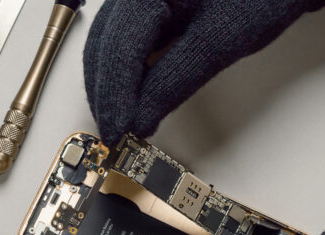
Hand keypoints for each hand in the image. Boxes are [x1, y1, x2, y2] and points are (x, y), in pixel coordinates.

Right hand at [83, 0, 324, 144]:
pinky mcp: (155, 3)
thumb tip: (140, 118)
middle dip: (107, 92)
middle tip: (117, 132)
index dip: (113, 95)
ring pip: (110, 43)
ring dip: (113, 83)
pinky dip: (129, 68)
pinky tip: (135, 92)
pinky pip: (129, 37)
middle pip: (104, 45)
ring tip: (124, 118)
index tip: (117, 131)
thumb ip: (173, 82)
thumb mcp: (221, 40)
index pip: (117, 47)